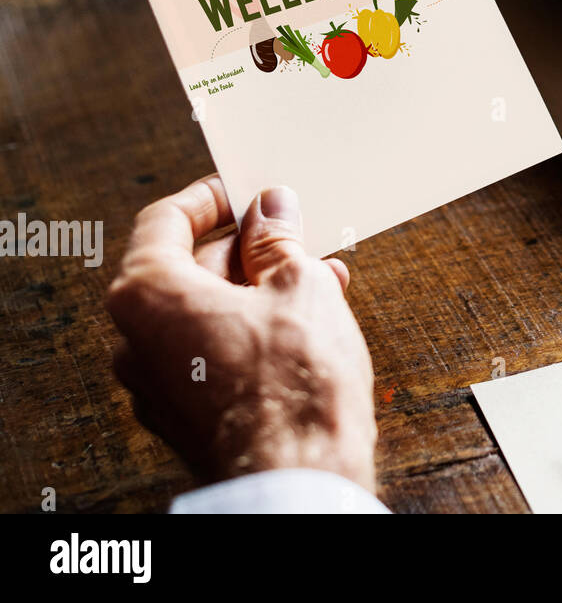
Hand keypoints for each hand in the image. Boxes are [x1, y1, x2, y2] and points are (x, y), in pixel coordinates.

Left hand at [106, 179, 376, 490]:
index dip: (212, 198)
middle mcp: (136, 340)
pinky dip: (253, 328)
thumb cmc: (292, 382)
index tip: (247, 190)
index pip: (165, 220)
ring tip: (321, 277)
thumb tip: (272, 208)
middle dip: (248, 248)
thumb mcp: (298, 284)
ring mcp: (156, 383)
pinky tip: (308, 320)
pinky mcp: (184, 414)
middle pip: (188, 267)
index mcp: (148, 295)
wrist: (298, 475)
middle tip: (296, 233)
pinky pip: (212, 351)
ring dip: (260, 288)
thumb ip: (277, 239)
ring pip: (207, 311)